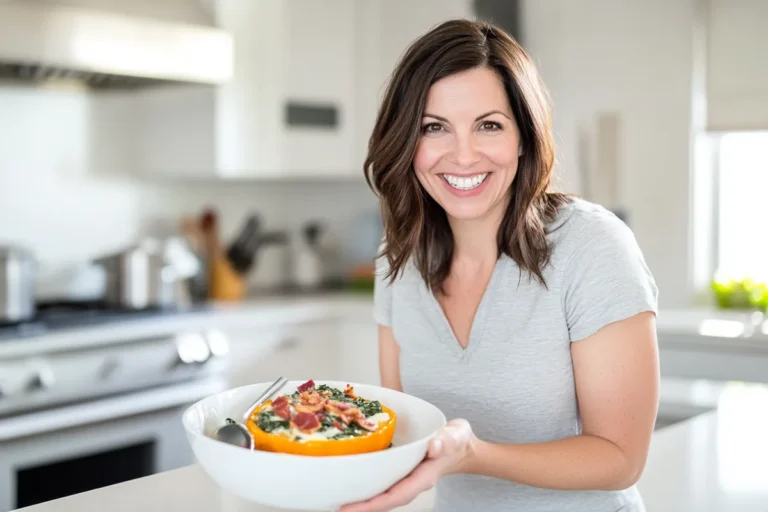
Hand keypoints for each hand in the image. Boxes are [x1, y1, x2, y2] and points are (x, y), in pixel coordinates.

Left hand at [339, 419, 475, 511]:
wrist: (460, 446)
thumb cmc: (457, 440)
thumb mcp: (456, 435)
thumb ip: (448, 439)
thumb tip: (434, 445)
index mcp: (423, 478)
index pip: (396, 496)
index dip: (373, 504)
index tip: (351, 509)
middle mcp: (411, 482)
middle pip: (384, 501)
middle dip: (361, 507)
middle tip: (336, 508)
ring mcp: (405, 479)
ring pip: (381, 494)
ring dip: (362, 498)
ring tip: (337, 499)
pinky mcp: (400, 471)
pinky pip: (382, 482)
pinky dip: (367, 483)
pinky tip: (352, 479)